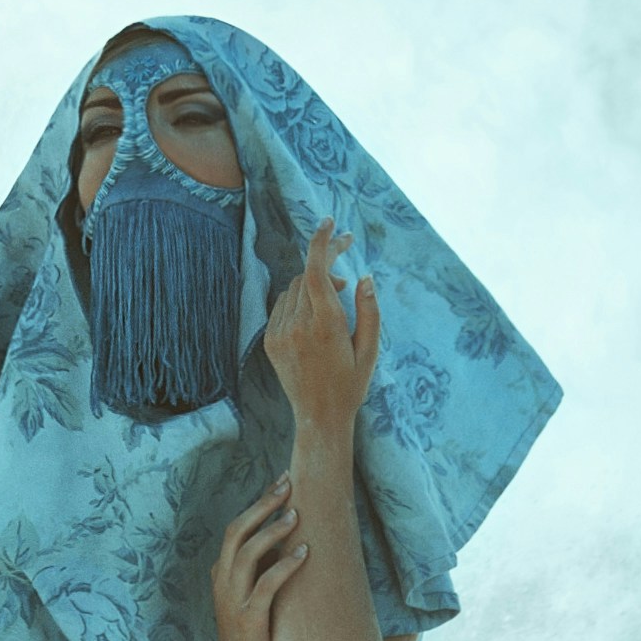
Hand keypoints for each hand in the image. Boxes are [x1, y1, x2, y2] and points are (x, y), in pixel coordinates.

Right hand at [205, 475, 306, 640]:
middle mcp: (223, 582)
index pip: (237, 528)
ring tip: (296, 514)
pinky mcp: (248, 619)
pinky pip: (265, 585)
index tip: (281, 482)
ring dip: (272, 530)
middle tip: (288, 483)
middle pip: (237, 531)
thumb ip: (264, 574)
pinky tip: (304, 552)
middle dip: (263, 504)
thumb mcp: (257, 600)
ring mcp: (233, 600)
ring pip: (247, 552)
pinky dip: (284, 565)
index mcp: (223, 575)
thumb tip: (293, 546)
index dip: (258, 503)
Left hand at [264, 222, 380, 441]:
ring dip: (313, 282)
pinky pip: (283, 305)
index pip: (315, 271)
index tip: (329, 224)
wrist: (320, 416)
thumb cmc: (352, 384)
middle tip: (346, 251)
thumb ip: (369, 311)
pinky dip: (299, 299)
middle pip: (306, 275)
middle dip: (326, 260)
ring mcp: (279, 334)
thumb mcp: (370, 349)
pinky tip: (316, 313)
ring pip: (293, 288)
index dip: (321, 243)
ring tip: (336, 295)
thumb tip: (365, 278)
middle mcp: (297, 326)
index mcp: (325, 325)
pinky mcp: (270, 341)